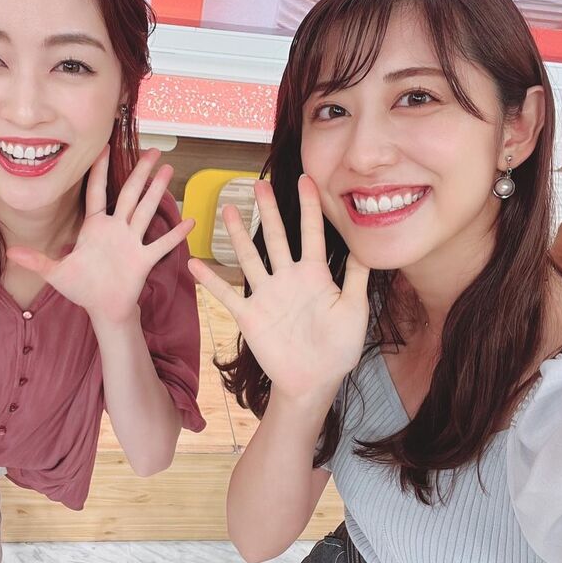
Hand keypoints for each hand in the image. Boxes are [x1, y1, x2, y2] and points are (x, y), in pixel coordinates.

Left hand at [6, 146, 193, 324]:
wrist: (102, 308)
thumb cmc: (81, 288)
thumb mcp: (56, 273)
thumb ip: (36, 260)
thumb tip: (9, 251)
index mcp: (94, 227)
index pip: (95, 192)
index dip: (99, 169)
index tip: (104, 146)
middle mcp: (116, 229)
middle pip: (129, 194)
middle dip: (140, 172)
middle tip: (153, 150)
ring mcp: (132, 242)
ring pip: (146, 210)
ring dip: (158, 191)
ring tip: (169, 170)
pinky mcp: (143, 259)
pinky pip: (162, 244)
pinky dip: (176, 234)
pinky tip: (190, 220)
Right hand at [188, 175, 369, 402]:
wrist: (313, 382)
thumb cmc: (338, 349)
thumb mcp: (354, 310)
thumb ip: (355, 278)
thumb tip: (366, 245)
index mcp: (314, 275)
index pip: (311, 233)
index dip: (309, 207)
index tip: (307, 180)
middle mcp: (287, 279)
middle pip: (275, 237)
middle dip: (268, 210)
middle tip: (260, 183)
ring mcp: (266, 295)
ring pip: (248, 257)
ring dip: (237, 234)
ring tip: (228, 208)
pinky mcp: (249, 315)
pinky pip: (225, 294)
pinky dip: (209, 280)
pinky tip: (194, 262)